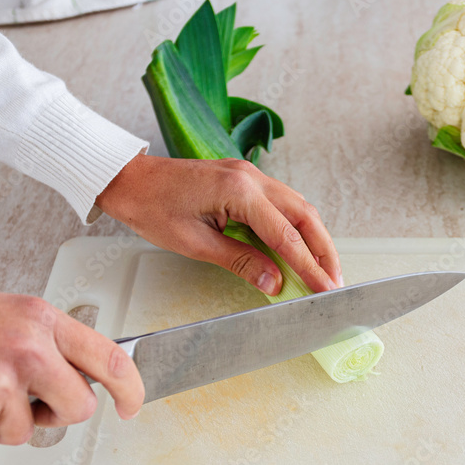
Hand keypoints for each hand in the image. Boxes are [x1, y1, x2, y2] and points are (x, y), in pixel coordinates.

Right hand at [0, 284, 143, 454]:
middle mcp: (25, 352)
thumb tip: (77, 372)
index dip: (130, 388)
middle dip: (55, 414)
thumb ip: (41, 340)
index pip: (109, 359)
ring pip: (26, 433)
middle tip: (21, 402)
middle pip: (78, 409)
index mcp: (36, 319)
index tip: (132, 405)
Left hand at [95, 156, 342, 295]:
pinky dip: (296, 228)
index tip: (326, 289)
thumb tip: (275, 282)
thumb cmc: (151, 208)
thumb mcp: (194, 244)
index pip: (287, 235)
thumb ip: (240, 261)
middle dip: (324, 251)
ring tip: (323, 270)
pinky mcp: (244, 179)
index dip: (310, 266)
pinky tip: (299, 248)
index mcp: (238, 192)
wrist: (128, 179)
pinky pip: (281, 203)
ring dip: (314, 238)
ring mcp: (249, 175)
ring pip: (298, 207)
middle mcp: (251, 178)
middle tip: (335, 282)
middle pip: (305, 215)